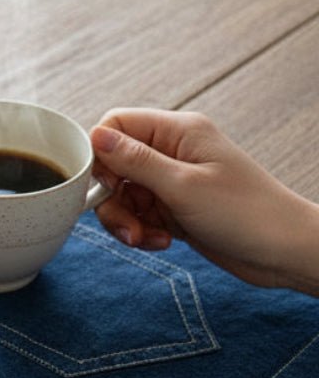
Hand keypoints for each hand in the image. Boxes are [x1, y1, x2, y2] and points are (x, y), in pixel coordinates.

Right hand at [91, 109, 318, 292]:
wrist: (281, 251)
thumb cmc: (245, 213)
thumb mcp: (182, 186)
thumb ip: (135, 161)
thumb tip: (95, 136)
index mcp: (177, 132)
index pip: (116, 125)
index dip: (100, 156)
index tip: (107, 186)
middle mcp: (172, 152)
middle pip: (114, 167)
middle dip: (113, 202)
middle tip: (128, 227)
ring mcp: (172, 181)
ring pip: (123, 196)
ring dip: (127, 222)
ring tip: (147, 239)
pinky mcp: (173, 207)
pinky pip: (138, 216)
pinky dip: (142, 232)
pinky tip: (162, 241)